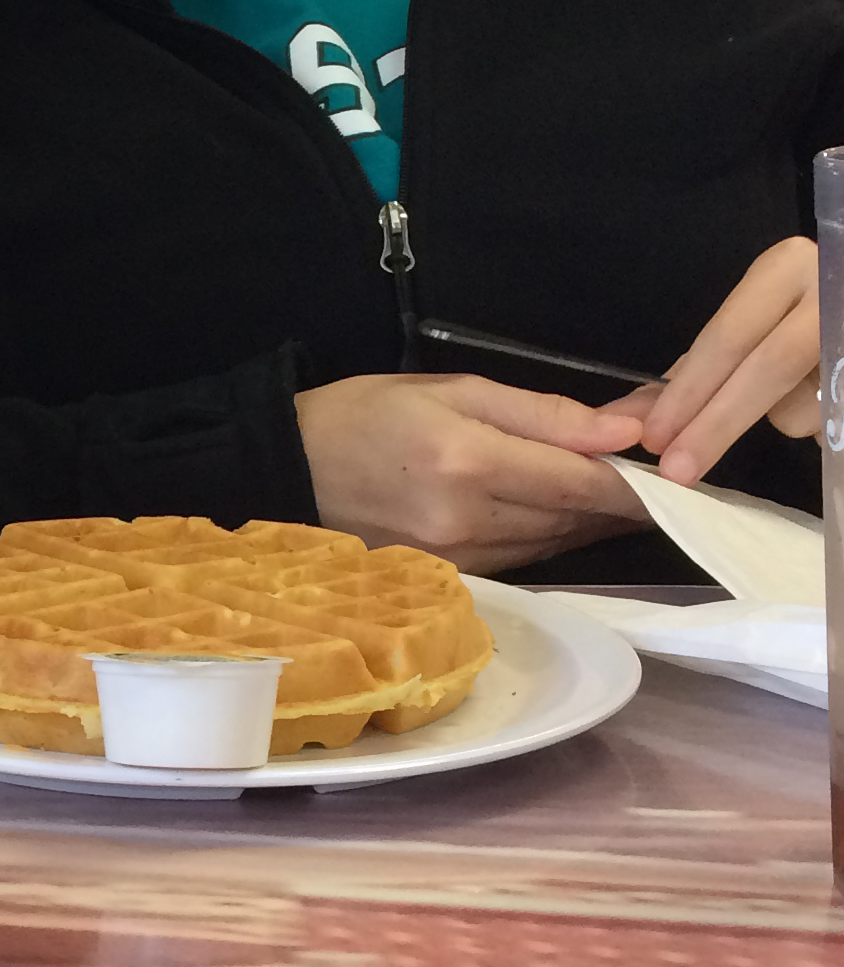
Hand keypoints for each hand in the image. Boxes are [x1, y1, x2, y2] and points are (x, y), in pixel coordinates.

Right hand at [297, 374, 648, 570]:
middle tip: (660, 474)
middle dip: (622, 498)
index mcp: (468, 460)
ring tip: (618, 492)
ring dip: (591, 521)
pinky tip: (565, 516)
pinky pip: (524, 558)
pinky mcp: (451, 578)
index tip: (677, 470)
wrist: (288, 470)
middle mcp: (466, 519)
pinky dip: (553, 536)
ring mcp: (457, 558)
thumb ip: (541, 412)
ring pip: (554, 544)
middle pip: (573, 518)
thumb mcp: (451, 387)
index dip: (635, 481)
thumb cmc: (365, 414)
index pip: (579, 481)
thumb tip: (623, 433)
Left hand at [619, 237, 819, 485]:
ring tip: (810, 392)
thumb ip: (696, 367)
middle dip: (715, 425)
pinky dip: (822, 422)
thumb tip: (631, 416)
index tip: (653, 438)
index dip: (687, 391)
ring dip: (791, 417)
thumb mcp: (753, 322)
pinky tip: (831, 398)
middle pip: (765, 368)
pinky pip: (832, 419)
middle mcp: (827, 289)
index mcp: (786, 268)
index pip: (727, 336)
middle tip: (676, 469)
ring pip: (805, 402)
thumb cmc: (800, 313)